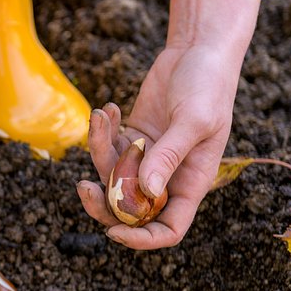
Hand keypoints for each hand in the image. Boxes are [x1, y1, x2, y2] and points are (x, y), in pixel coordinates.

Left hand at [77, 0, 266, 248]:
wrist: (198, 51)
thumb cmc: (208, 85)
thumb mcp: (193, 120)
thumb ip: (169, 155)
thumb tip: (146, 190)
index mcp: (190, 184)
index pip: (168, 229)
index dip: (142, 239)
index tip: (114, 232)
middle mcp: (167, 178)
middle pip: (130, 211)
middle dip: (103, 203)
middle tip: (83, 186)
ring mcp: (146, 159)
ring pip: (111, 176)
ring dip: (98, 151)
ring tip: (102, 116)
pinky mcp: (131, 139)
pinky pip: (107, 148)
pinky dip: (101, 132)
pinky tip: (108, 109)